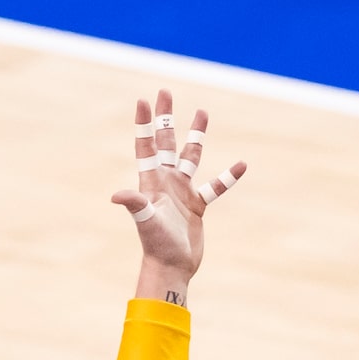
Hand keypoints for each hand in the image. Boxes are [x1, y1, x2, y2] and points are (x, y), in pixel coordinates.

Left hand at [111, 91, 244, 299]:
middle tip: (165, 93)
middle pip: (165, 142)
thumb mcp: (146, 221)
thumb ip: (135, 204)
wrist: (171, 266)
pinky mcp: (196, 206)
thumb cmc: (156, 244)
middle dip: (166, 118)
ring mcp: (181, 193)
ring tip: (202, 112)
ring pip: (190, 157)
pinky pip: (214, 186)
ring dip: (195, 136)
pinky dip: (227, 178)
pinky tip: (241, 165)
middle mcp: (165, 183)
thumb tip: (117, 195)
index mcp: (151, 182)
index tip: (143, 100)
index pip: (146, 146)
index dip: (144, 124)